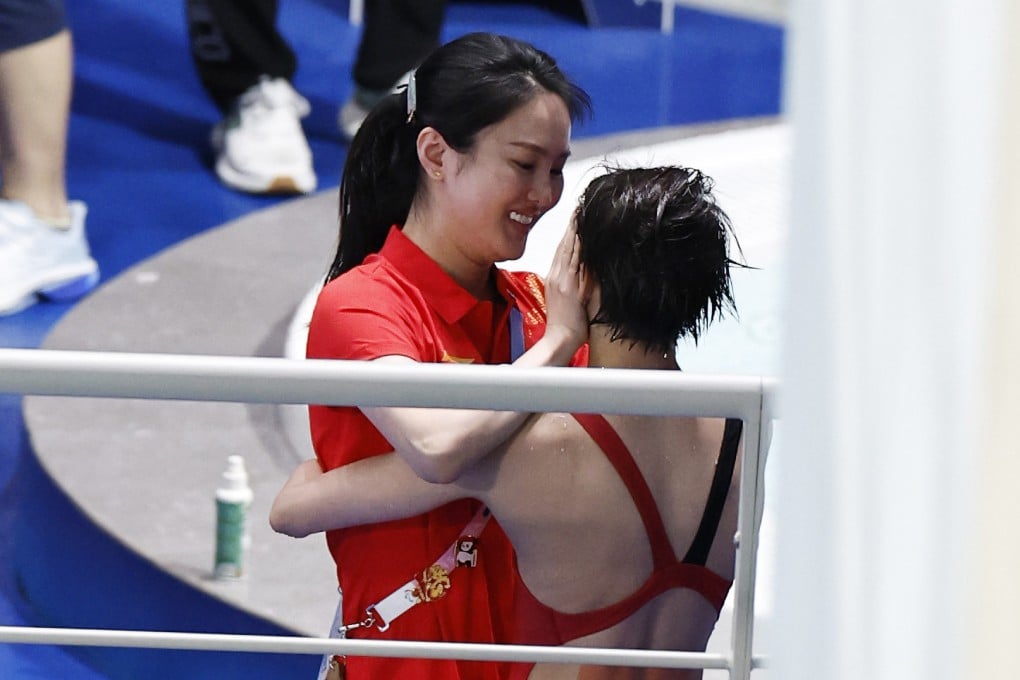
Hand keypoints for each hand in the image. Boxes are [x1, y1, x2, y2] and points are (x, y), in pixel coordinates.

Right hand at [543, 216, 587, 350]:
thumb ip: (579, 284)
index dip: (570, 234)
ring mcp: (561, 280)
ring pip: (567, 249)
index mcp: (556, 279)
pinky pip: (572, 261)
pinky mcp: (566, 286)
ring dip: (575, 231)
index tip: (577, 220)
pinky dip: (577, 246)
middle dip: (572, 227)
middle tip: (579, 208)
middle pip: (564, 246)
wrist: (559, 340)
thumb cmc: (565, 326)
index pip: (563, 251)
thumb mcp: (572, 300)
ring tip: (580, 214)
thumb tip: (591, 270)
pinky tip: (582, 234)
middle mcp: (556, 277)